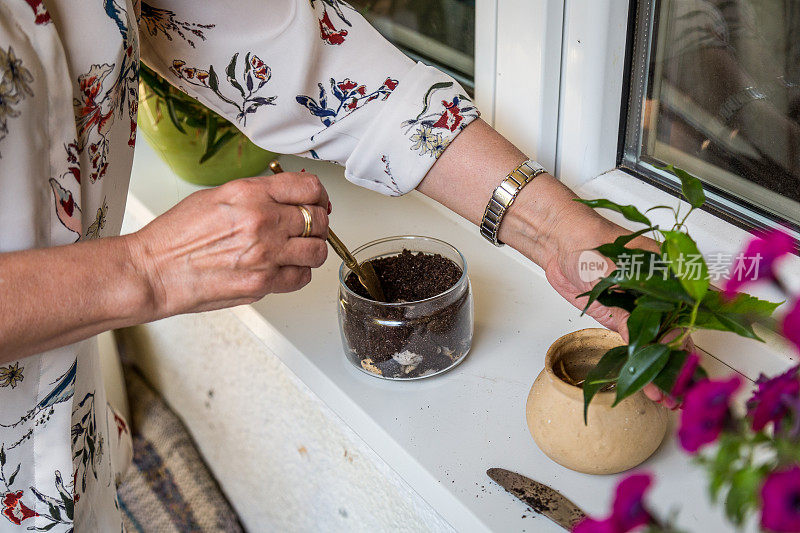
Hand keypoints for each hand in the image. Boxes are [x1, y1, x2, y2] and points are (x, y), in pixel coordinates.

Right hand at [126, 172, 329, 319]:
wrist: (154, 270)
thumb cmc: (176, 236)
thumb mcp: (216, 196)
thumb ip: (255, 194)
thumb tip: (286, 197)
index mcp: (250, 194)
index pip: (308, 188)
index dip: (319, 195)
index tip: (318, 201)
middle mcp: (262, 221)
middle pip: (319, 219)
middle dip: (319, 223)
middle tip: (310, 228)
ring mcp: (265, 254)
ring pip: (318, 251)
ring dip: (313, 250)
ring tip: (299, 249)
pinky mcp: (263, 283)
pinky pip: (302, 277)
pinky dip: (299, 273)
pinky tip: (285, 268)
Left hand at [543, 228, 692, 408]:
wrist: (560, 243)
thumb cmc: (589, 242)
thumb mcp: (608, 272)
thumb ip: (624, 306)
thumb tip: (638, 339)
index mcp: (668, 275)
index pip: (685, 315)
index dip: (684, 343)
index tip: (681, 367)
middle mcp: (658, 294)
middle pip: (675, 334)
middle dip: (676, 365)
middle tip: (675, 394)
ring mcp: (640, 307)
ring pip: (656, 343)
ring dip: (659, 370)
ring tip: (664, 397)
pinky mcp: (620, 317)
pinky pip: (635, 343)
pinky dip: (639, 363)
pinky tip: (645, 383)